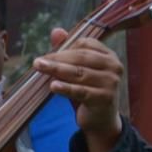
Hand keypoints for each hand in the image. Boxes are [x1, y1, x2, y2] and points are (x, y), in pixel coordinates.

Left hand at [34, 28, 123, 151]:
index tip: (46, 55)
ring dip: (58, 70)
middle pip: (81, 58)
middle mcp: (113, 66)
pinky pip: (81, 91)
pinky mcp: (104, 98)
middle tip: (37, 62)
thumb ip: (68, 51)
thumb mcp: (79, 71)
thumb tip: (56, 31)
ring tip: (41, 68)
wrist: (101, 120)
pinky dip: (66, 88)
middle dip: (57, 59)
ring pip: (79, 73)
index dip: (64, 48)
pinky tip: (53, 86)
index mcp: (108, 55)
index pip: (85, 44)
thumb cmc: (88, 91)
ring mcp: (111, 83)